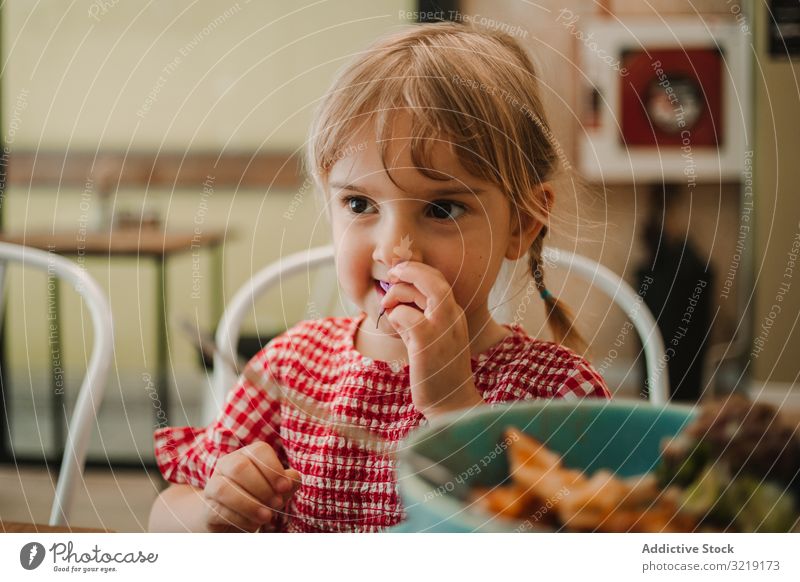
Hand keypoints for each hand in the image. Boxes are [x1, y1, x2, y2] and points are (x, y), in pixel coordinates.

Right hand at [202, 441, 300, 531]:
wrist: (229, 519)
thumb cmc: (258, 498)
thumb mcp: (275, 489)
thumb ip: (287, 482)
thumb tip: (294, 478)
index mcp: (247, 454)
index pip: (259, 451)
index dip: (273, 469)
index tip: (286, 488)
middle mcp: (227, 465)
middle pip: (239, 467)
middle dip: (262, 487)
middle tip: (278, 503)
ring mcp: (213, 486)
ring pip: (224, 489)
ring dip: (249, 504)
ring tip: (267, 517)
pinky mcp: (207, 509)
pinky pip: (219, 511)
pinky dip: (239, 519)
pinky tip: (252, 525)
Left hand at [381, 261, 484, 419]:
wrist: (451, 404)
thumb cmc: (436, 373)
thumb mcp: (430, 340)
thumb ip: (419, 318)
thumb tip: (396, 300)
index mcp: (455, 315)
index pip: (440, 281)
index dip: (418, 270)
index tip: (400, 272)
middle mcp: (453, 317)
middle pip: (434, 278)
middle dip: (409, 269)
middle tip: (391, 275)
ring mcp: (443, 328)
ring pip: (420, 290)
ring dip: (398, 293)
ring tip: (388, 306)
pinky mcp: (427, 341)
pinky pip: (405, 315)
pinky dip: (395, 316)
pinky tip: (395, 329)